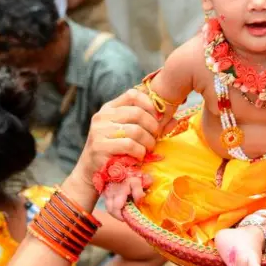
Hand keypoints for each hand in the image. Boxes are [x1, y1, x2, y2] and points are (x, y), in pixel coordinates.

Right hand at [76, 89, 160, 217]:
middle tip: (156, 137)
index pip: (132, 95)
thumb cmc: (114, 149)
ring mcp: (99, 131)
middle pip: (137, 113)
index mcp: (109, 108)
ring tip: (149, 148)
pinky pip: (129, 145)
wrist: (90, 170)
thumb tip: (175, 122)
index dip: (149, 104)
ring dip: (148, 141)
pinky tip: (140, 156)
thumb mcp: (127, 132)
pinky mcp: (100, 147)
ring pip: (135, 130)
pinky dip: (140, 152)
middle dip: (153, 126)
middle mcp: (102, 116)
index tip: (158, 117)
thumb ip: (148, 124)